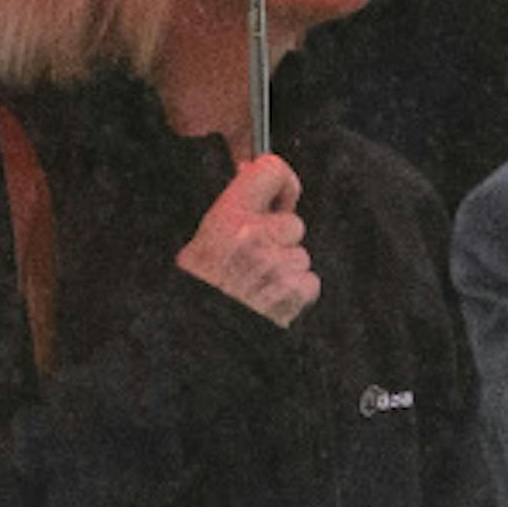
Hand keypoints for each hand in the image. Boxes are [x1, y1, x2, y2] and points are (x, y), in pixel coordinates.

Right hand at [174, 155, 319, 326]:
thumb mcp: (206, 239)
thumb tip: (255, 174)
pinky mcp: (295, 290)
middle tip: (255, 260)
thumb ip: (236, 211)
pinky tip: (270, 300)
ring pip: (301, 255)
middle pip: (294, 223)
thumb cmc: (199, 289)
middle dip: (282, 240)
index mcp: (227, 217)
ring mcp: (277, 264)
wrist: (197, 337)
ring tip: (256, 286)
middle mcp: (253, 235)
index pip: (270, 169)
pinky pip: (310, 281)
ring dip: (286, 270)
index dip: (283, 183)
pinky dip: (296, 293)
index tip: (280, 199)